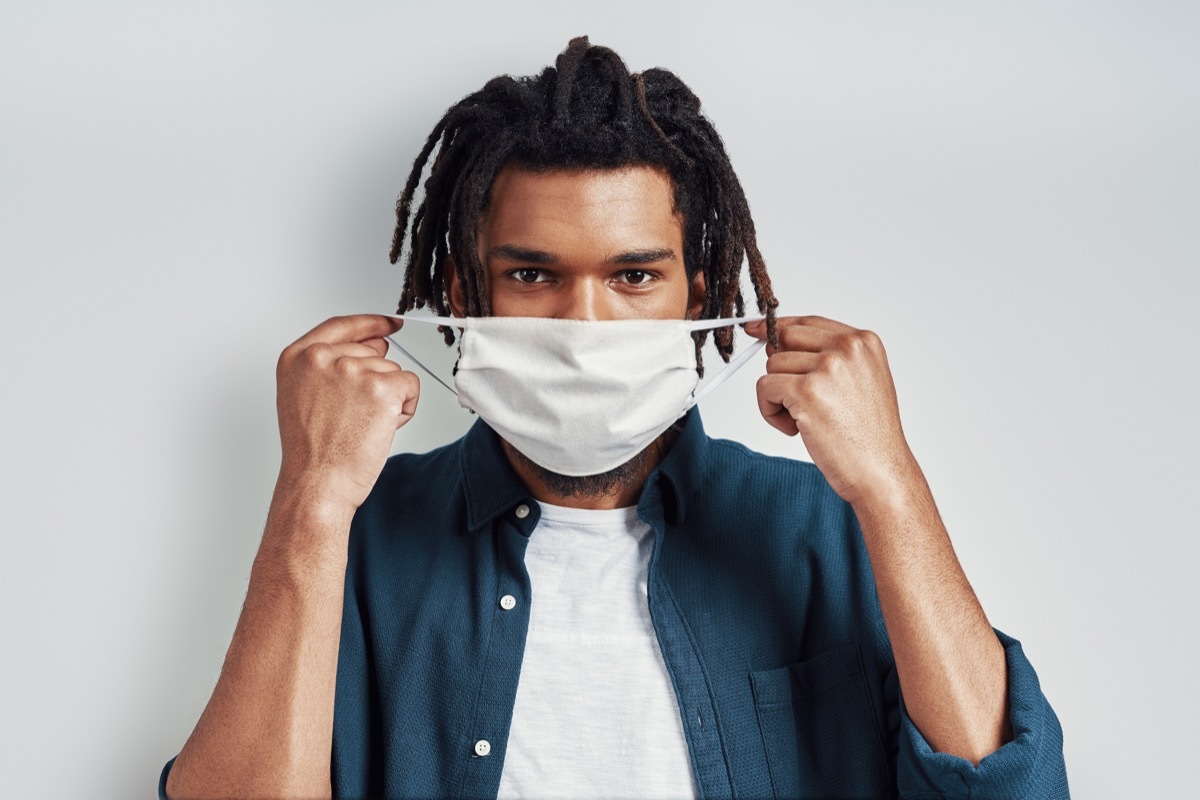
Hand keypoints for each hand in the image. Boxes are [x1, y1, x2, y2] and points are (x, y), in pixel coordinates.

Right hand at [275, 314, 418, 511]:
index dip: (369, 324)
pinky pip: (411, 385)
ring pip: (393, 371)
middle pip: (372, 352)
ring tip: (362, 427)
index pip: (341, 326)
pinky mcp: (380, 387)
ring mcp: (352, 369)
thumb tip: (378, 344)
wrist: (317, 483)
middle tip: (354, 417)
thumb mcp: (305, 396)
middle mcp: (321, 357)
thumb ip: (332, 366)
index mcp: (297, 357)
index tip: (389, 324)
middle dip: (376, 382)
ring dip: (389, 399)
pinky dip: (406, 408)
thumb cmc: (313, 452)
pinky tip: (381, 428)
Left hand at [746, 316, 917, 507]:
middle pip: (784, 339)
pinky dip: (770, 412)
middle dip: (781, 369)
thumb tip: (778, 344)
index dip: (778, 327)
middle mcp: (847, 348)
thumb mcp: (862, 382)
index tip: (757, 330)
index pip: (807, 322)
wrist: (881, 472)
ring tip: (806, 421)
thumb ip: (830, 358)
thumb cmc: (868, 437)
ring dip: (778, 397)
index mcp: (863, 342)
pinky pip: (764, 388)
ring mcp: (827, 367)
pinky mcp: (805, 391)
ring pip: (771, 366)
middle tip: (796, 399)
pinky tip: (795, 429)